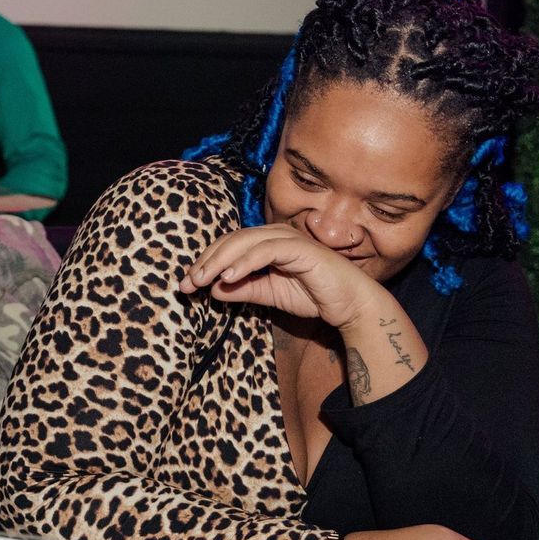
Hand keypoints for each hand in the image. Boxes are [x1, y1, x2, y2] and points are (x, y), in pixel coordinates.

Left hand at [180, 223, 385, 327]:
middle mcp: (276, 235)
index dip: (206, 262)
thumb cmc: (314, 296)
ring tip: (201, 280)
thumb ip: (244, 289)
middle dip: (206, 261)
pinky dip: (245, 262)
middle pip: (231, 241)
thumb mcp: (270, 294)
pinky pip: (265, 251)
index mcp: (267, 242)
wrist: (350, 304)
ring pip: (244, 242)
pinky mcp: (300, 248)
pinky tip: (229, 278)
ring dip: (219, 261)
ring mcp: (288, 238)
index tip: (188, 285)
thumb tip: (213, 288)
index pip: (229, 245)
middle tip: (188, 283)